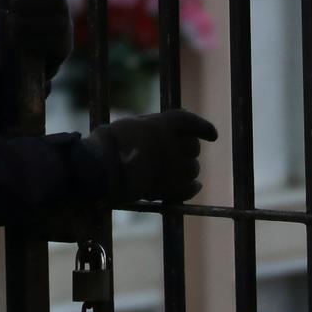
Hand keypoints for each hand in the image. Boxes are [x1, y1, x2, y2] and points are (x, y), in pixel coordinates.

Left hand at [0, 0, 72, 77]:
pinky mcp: (62, 47)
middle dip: (32, 3)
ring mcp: (64, 28)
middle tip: (11, 4)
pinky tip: (16, 38)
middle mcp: (62, 8)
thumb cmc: (16, 15)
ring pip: (54, 23)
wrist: (17, 48)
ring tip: (10, 22)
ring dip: (29, 22)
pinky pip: (51, 43)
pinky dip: (31, 40)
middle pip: (56, 2)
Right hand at [82, 109, 217, 202]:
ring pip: (192, 169)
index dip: (204, 128)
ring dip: (188, 170)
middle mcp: (173, 144)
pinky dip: (192, 188)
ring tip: (176, 171)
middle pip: (193, 148)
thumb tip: (164, 130)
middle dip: (189, 150)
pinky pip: (189, 189)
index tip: (212, 135)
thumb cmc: (108, 143)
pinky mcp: (169, 188)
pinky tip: (193, 187)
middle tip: (180, 153)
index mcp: (164, 124)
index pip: (192, 122)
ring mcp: (172, 167)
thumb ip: (152, 126)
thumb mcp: (131, 124)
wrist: (99, 168)